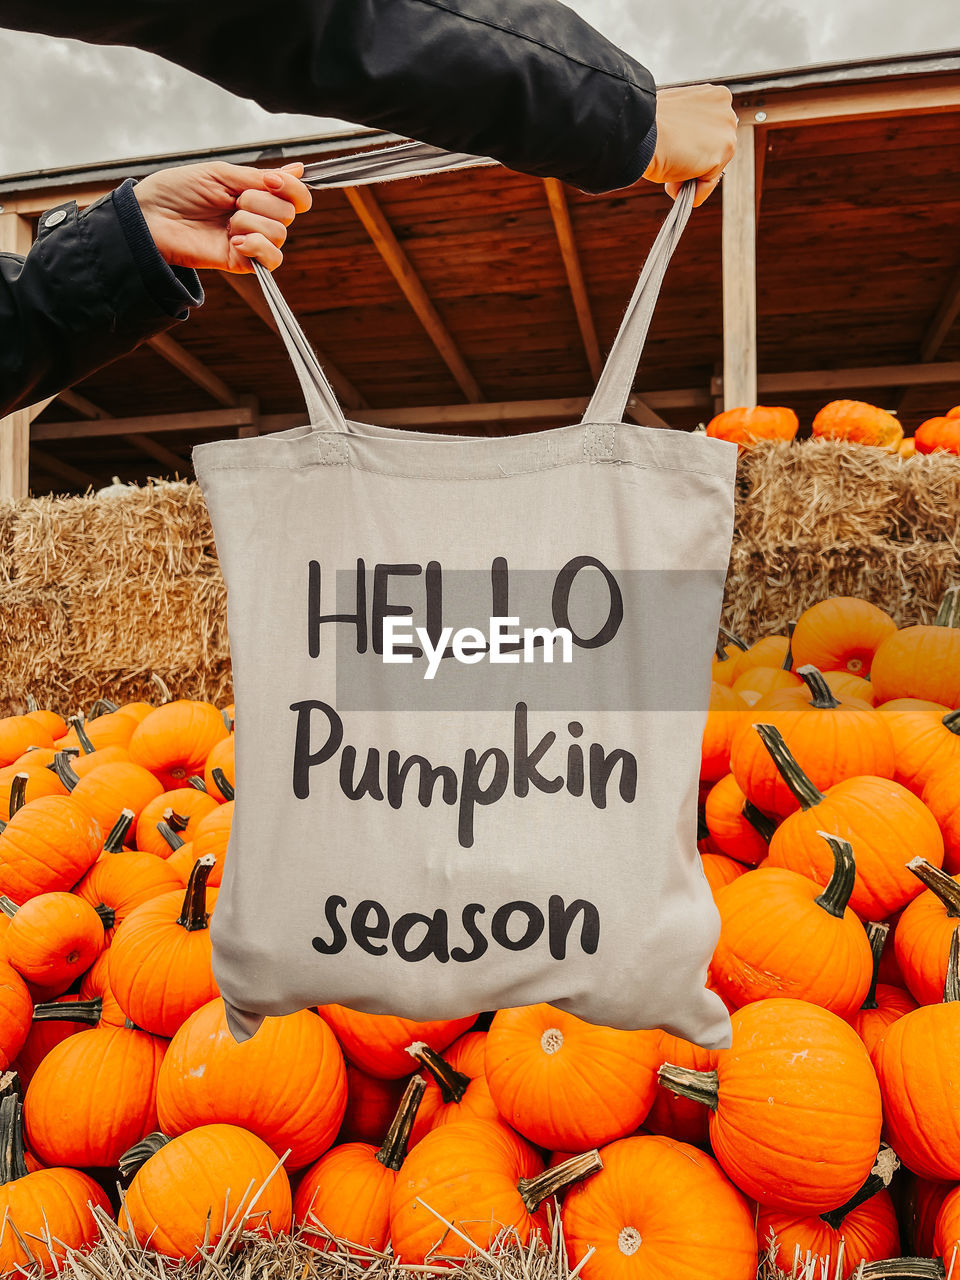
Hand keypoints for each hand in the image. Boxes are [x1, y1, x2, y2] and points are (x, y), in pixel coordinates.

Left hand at [132, 160, 312, 271]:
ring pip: (279, 234)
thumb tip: (298, 170)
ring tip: (226, 223)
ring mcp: (250, 241)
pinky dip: (258, 247)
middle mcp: (256, 218)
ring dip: (251, 222)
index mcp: (254, 194)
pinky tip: (236, 240)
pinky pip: (272, 260)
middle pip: (288, 214)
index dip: (293, 188)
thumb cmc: (176, 191)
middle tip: (232, 202)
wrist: (151, 218)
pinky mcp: (242, 262)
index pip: (295, 197)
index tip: (273, 181)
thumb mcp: (221, 174)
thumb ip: (258, 177)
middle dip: (261, 202)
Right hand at [643, 85, 738, 206]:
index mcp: (713, 96)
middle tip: (671, 163)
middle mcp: (726, 110)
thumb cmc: (648, 125)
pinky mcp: (722, 154)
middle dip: (693, 161)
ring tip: (670, 171)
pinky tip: (674, 183)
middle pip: (714, 149)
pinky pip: (708, 183)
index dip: (691, 146)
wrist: (639, 131)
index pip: (710, 131)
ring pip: (712, 167)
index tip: (676, 153)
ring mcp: (726, 132)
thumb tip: (687, 149)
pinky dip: (692, 192)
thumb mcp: (673, 119)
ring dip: (691, 176)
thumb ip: (686, 128)